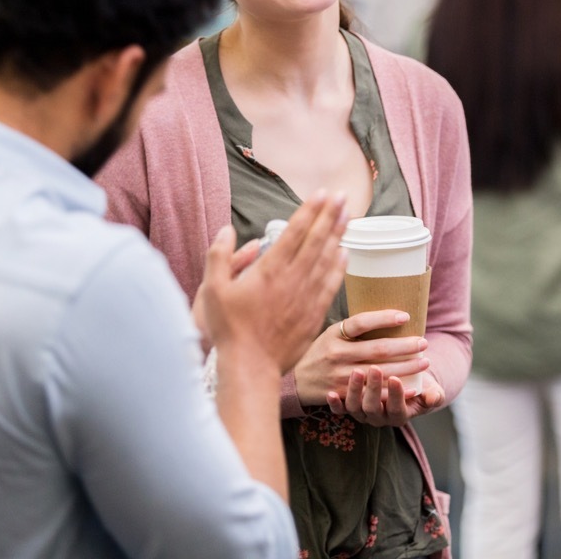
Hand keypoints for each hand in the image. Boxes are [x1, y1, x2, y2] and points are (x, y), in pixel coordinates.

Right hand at [194, 191, 348, 374]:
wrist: (251, 365)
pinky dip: (339, 266)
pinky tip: (345, 252)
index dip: (309, 211)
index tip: (322, 194)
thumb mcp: (212, 290)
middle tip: (342, 196)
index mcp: (268, 270)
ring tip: (348, 216)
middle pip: (316, 240)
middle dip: (330, 215)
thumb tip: (226, 229)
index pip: (295, 232)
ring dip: (338, 235)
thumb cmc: (229, 329)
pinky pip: (331, 284)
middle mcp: (292, 279)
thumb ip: (219, 256)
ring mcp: (306, 296)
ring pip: (327, 259)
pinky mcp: (314, 314)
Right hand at [293, 310, 429, 406]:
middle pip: (377, 349)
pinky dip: (394, 390)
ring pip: (380, 372)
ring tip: (424, 362)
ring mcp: (341, 375)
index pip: (362, 322)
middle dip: (405, 346)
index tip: (406, 317)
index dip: (384, 318)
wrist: (297, 380)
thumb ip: (353, 327)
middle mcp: (337, 354)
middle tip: (424, 343)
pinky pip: (374, 393)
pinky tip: (412, 387)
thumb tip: (386, 314)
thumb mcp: (330, 333)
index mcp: (334, 334)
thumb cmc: (321, 351)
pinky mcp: (345, 394)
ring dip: (406, 367)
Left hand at [326, 367, 445, 427]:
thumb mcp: (430, 390)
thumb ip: (433, 395)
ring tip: (357, 371)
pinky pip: (340, 410)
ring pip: (355, 407)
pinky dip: (334, 404)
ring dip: (354, 391)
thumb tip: (433, 398)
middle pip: (373, 408)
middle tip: (375, 369)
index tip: (397, 378)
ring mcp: (362, 413)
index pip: (397, 408)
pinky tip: (330, 394)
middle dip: (374, 389)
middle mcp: (379, 418)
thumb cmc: (418, 385)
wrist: (402, 383)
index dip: (397, 395)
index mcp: (399, 416)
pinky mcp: (349, 406)